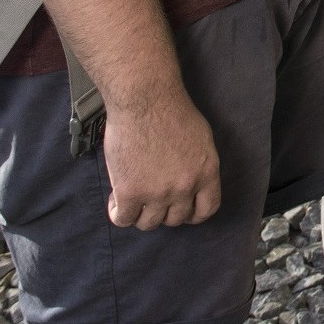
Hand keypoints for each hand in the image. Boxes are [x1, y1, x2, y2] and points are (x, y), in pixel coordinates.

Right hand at [102, 83, 221, 230]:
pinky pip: (123, 219)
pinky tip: (116, 200)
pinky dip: (118, 213)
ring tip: (132, 199)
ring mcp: (158, 193)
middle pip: (175, 219)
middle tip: (151, 199)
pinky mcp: (130, 193)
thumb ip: (198, 165)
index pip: (207, 209)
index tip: (182, 210)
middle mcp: (185, 187)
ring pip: (149, 223)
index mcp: (207, 173)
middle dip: (163, 211)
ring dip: (140, 214)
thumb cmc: (171, 110)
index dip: (193, 214)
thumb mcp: (201, 139)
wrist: (145, 100)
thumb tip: (191, 182)